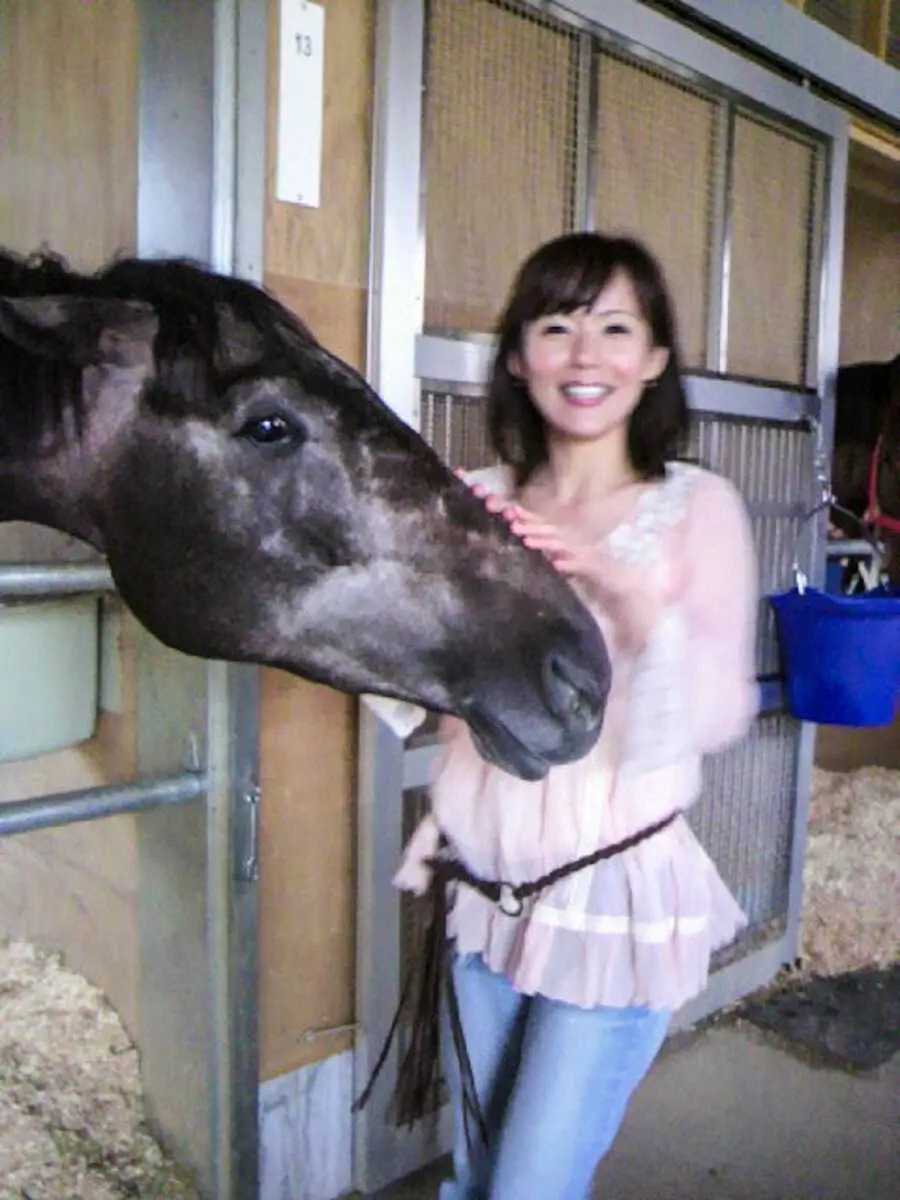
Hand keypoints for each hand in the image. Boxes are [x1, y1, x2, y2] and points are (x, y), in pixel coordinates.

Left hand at [503, 506, 663, 652]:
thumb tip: (548, 556)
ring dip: (545, 542)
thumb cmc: (603, 574)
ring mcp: (588, 555)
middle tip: (512, 523)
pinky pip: (581, 566)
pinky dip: (569, 565)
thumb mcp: (578, 562)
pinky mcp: (598, 569)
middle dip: (533, 527)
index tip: (513, 511)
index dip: (532, 519)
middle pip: (553, 532)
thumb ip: (564, 557)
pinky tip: (556, 564)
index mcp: (573, 541)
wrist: (630, 586)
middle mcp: (579, 544)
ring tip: (526, 541)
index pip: (550, 527)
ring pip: (563, 546)